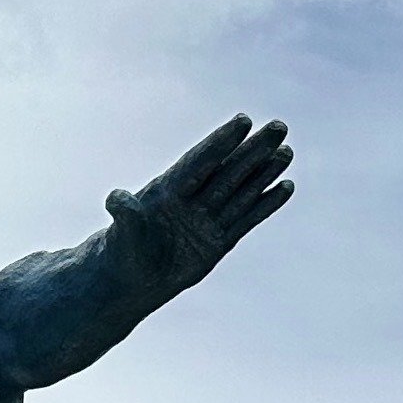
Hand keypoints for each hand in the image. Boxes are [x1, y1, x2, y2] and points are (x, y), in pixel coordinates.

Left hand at [104, 114, 293, 292]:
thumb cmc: (121, 253)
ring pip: (242, 191)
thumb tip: (116, 197)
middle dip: (252, 149)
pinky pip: (247, 219)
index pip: (199, 162)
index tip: (242, 120)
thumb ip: (125, 215)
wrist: (130, 281)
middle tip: (279, 126)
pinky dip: (266, 205)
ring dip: (264, 172)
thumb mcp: (121, 235)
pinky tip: (286, 186)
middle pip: (228, 170)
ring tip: (286, 151)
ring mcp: (208, 220)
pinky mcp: (219, 241)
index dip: (220, 142)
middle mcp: (192, 200)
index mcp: (168, 192)